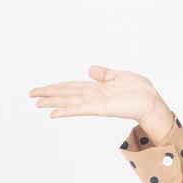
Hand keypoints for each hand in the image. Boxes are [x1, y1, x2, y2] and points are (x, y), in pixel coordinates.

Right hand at [27, 65, 163, 124]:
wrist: (151, 100)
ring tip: (37, 103)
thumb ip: (104, 73)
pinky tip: (54, 113)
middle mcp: (93, 96)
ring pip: (70, 101)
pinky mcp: (100, 108)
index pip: (72, 86)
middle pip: (66, 93)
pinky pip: (81, 109)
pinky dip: (67, 110)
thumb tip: (90, 69)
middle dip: (49, 94)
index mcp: (96, 88)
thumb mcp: (119, 75)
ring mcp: (96, 103)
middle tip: (31, 95)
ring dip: (53, 102)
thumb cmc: (140, 90)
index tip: (42, 89)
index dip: (56, 87)